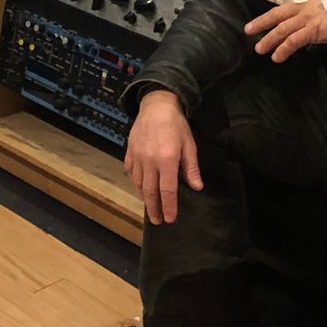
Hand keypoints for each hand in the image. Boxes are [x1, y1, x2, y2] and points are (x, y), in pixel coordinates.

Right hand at [124, 89, 201, 224]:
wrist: (156, 105)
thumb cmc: (176, 125)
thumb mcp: (189, 145)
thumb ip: (191, 168)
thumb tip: (197, 187)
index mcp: (167, 160)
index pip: (167, 190)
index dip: (169, 207)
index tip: (170, 219)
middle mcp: (150, 161)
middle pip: (150, 191)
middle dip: (154, 208)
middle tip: (157, 221)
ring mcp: (137, 157)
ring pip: (138, 183)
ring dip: (144, 198)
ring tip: (149, 207)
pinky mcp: (130, 152)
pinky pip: (130, 172)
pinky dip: (135, 183)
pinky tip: (139, 188)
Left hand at [242, 0, 326, 61]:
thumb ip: (311, 3)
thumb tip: (301, 12)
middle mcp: (303, 5)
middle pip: (277, 13)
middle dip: (261, 21)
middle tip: (247, 30)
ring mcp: (307, 18)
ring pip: (282, 29)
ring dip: (269, 40)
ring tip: (260, 49)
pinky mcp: (313, 30)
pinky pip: (294, 41)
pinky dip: (284, 49)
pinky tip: (277, 57)